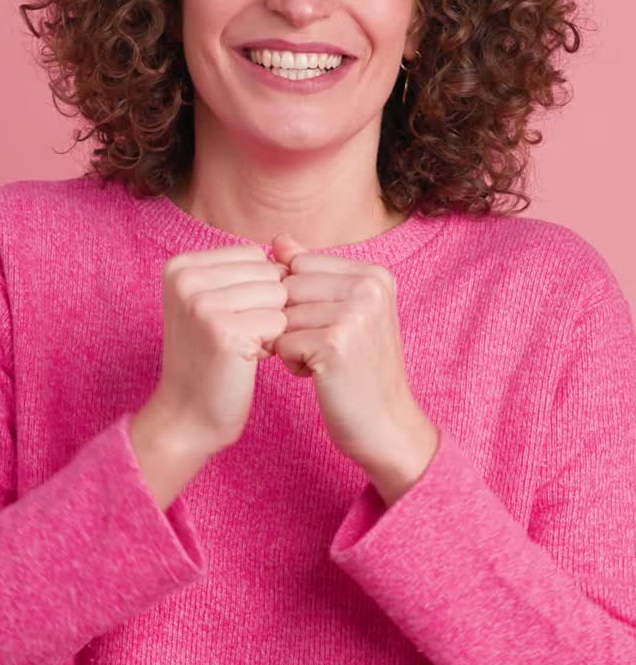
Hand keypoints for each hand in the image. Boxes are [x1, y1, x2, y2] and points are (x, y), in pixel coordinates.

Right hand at [142, 243, 289, 459]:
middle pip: (268, 273)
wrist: (186, 415)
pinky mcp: (224, 330)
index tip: (230, 318)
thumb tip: (289, 240)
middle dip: (265, 307)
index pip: (254, 255)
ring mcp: (203, 303)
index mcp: (181, 265)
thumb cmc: (208, 358)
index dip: (257, 290)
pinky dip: (272, 344)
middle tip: (237, 336)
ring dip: (270, 326)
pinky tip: (245, 359)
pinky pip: (279, 322)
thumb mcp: (214, 302)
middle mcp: (187, 278)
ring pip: (278, 296)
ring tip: (241, 346)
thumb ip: (244, 269)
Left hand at [270, 232, 427, 480]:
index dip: (300, 300)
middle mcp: (369, 287)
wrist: (387, 425)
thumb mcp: (343, 312)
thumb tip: (277, 239)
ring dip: (292, 344)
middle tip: (325, 349)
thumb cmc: (360, 369)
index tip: (327, 326)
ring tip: (325, 362)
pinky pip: (282, 342)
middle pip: (288, 287)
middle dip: (292, 322)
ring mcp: (354, 313)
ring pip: (282, 315)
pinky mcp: (335, 343)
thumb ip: (311, 273)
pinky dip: (292, 363)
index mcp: (374, 274)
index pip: (301, 264)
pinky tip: (321, 376)